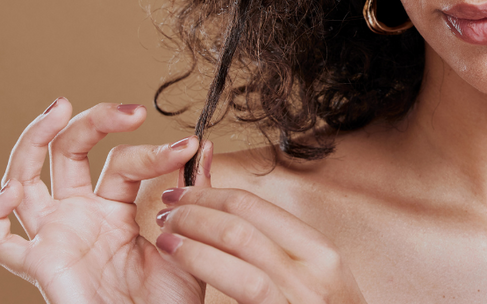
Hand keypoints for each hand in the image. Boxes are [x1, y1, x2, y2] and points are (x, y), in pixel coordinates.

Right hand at [0, 98, 210, 303]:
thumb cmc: (171, 301)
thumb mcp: (191, 237)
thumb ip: (195, 191)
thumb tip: (204, 145)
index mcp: (114, 208)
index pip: (123, 161)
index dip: (154, 149)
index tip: (190, 145)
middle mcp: (80, 215)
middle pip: (67, 152)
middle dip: (91, 121)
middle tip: (128, 109)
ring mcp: (57, 235)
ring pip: (24, 178)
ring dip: (33, 140)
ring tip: (58, 109)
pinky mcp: (39, 264)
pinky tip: (11, 192)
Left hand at [154, 186, 367, 303]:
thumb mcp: (313, 283)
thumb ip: (283, 254)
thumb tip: (232, 221)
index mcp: (321, 252)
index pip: (256, 206)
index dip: (213, 193)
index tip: (185, 193)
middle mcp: (314, 268)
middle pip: (243, 218)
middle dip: (197, 206)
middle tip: (167, 207)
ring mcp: (299, 293)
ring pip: (238, 241)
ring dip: (193, 230)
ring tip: (165, 230)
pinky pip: (242, 283)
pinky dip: (202, 261)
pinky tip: (177, 256)